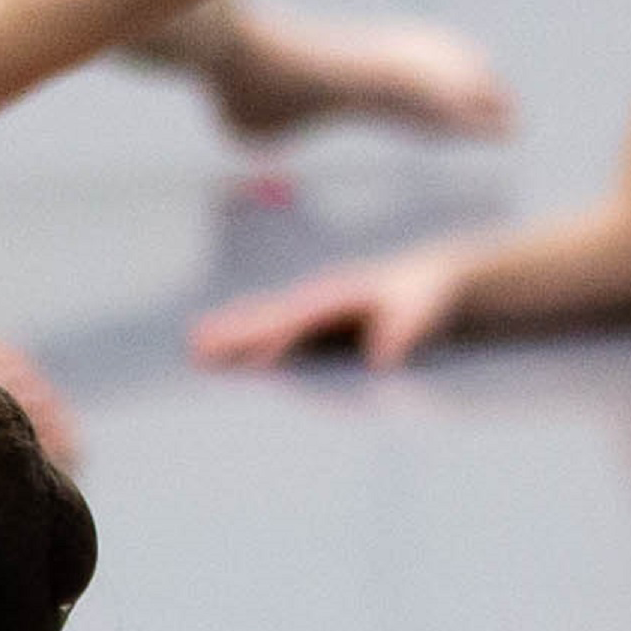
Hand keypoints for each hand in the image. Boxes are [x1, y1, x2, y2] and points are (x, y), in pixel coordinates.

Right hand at [187, 241, 492, 371]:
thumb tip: (383, 356)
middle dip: (234, 330)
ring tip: (196, 346)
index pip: (298, 319)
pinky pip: (276, 326)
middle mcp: (320, 297)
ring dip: (233, 332)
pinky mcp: (318, 318)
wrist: (435, 274)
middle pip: (270, 315)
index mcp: (340, 295)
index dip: (271, 336)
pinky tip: (235, 351)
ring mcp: (315, 306)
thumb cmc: (430, 293)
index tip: (245, 352)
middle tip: (195, 345)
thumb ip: (407, 327)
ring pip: (266, 318)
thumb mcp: (427, 306)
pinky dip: (250, 334)